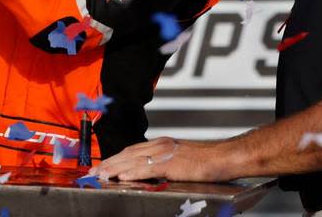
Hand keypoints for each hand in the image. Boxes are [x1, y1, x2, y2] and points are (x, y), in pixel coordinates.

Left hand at [92, 137, 232, 182]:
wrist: (226, 156)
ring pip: (133, 159)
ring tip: (101, 175)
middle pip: (128, 153)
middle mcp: (161, 145)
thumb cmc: (209, 160)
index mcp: (163, 143)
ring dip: (115, 167)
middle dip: (110, 162)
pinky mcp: (171, 164)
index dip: (116, 157)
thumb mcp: (183, 157)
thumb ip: (167, 162)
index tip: (104, 164)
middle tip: (95, 171)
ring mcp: (165, 153)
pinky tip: (121, 177)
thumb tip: (153, 171)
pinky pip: (147, 168)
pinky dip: (131, 172)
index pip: (133, 149)